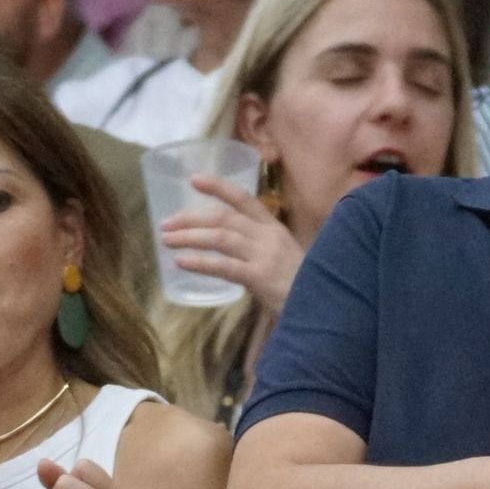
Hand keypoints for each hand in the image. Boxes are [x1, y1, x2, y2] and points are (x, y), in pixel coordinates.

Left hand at [160, 175, 303, 315]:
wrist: (324, 309)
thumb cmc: (301, 288)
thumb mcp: (281, 259)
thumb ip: (256, 250)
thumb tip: (225, 249)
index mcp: (274, 229)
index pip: (244, 199)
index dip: (218, 187)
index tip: (194, 179)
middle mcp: (269, 236)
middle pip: (224, 217)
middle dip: (191, 218)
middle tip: (166, 223)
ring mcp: (265, 255)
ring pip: (220, 237)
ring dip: (190, 237)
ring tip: (167, 241)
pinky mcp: (260, 277)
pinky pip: (224, 266)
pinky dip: (200, 262)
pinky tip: (181, 262)